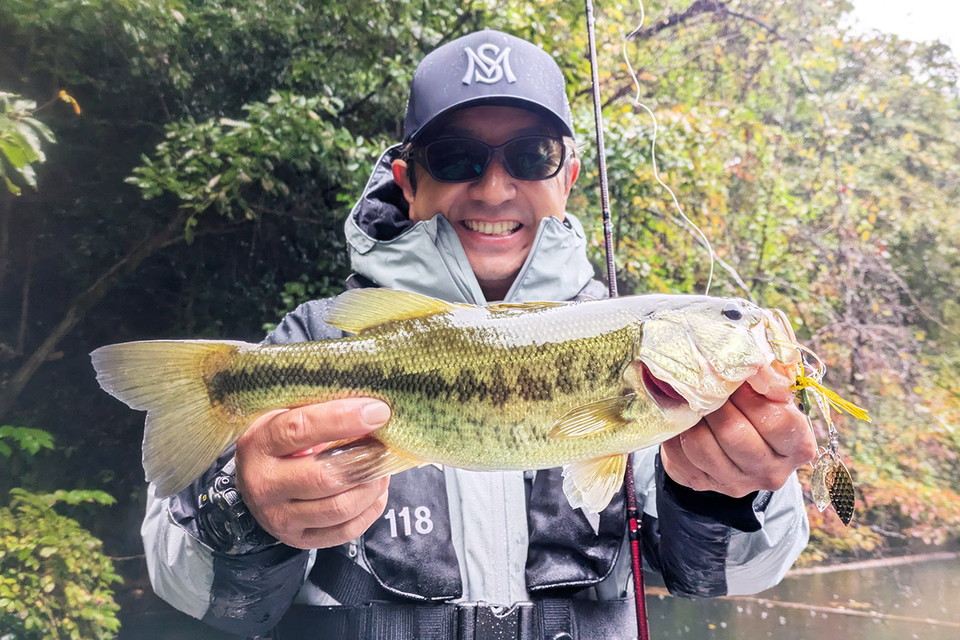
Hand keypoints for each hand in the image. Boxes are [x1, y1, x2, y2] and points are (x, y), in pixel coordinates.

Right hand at [235, 398, 391, 549]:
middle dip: (365, 460)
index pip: (300, 430)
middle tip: (385, 446)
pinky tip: (374, 490)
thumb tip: (370, 404)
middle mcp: (263, 485)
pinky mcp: (299, 540)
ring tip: (382, 467)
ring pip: (340, 507)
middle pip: (325, 476)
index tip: (378, 411)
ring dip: (372, 485)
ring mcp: (279, 518)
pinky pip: (346, 531)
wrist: (255, 481)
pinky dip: (370, 509)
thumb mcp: (286, 414)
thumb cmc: (281, 439)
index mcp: (258, 444)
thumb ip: (320, 408)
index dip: (343, 419)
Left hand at [660, 384, 816, 497]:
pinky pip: (679, 453)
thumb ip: (770, 379)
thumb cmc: (758, 409)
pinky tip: (682, 417)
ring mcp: (735, 483)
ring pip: (701, 444)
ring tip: (694, 398)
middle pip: (735, 434)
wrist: (729, 445)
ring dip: (692, 415)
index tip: (737, 376)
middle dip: (716, 402)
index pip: (778, 422)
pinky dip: (676, 430)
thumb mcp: (774, 394)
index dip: (752, 395)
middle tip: (708, 383)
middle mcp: (770, 472)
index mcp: (798, 447)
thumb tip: (756, 366)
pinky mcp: (702, 484)